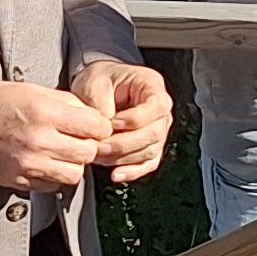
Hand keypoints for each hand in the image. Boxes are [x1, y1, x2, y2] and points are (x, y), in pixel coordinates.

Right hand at [0, 80, 111, 192]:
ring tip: (62, 152)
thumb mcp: (33, 90)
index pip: (95, 127)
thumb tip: (92, 114)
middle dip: (88, 145)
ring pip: (75, 174)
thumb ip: (66, 102)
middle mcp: (39, 141)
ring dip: (73, 164)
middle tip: (78, 138)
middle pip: (88, 153)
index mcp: (45, 113)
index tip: (95, 125)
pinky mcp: (21, 180)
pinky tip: (46, 162)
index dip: (100, 126)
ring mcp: (30, 164)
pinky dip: (55, 176)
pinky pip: (53, 186)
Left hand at [71, 58, 174, 186]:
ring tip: (99, 157)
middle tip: (99, 146)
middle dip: (124, 144)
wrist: (99, 88)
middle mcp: (161, 110)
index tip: (111, 123)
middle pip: (154, 133)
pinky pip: (148, 163)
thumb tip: (106, 129)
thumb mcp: (95, 82)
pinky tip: (116, 175)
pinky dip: (132, 172)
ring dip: (123, 158)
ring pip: (150, 151)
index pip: (156, 106)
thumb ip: (101, 103)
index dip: (134, 119)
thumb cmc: (100, 80)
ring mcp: (158, 130)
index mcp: (152, 86)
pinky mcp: (150, 146)